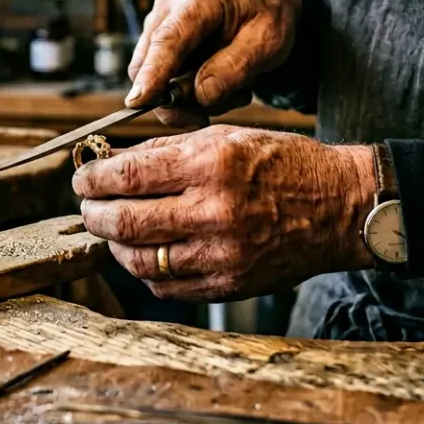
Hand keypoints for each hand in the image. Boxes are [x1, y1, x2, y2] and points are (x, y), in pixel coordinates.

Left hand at [72, 125, 376, 301]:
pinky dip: (146, 271)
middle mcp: (213, 210)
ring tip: (111, 231)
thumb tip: (115, 163)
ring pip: (140, 260)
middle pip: (124, 222)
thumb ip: (169, 151)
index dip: (93, 179)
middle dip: (92, 214)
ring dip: (114, 246)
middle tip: (86, 207)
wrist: (341, 206)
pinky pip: (168, 287)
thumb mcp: (227, 136)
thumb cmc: (285, 164)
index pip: (128, 175)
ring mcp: (221, 254)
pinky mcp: (229, 284)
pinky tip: (146, 254)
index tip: (81, 178)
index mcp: (211, 164)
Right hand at [127, 0, 299, 126]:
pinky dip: (183, 93)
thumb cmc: (268, 18)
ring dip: (184, 98)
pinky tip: (215, 87)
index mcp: (200, 0)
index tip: (139, 101)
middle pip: (147, 64)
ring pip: (150, 77)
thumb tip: (200, 95)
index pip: (168, 40)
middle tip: (207, 116)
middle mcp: (170, 8)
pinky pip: (158, 79)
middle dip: (172, 99)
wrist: (264, 4)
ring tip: (228, 92)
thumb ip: (234, 69)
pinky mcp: (157, 40)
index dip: (152, 72)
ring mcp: (159, 24)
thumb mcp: (267, 44)